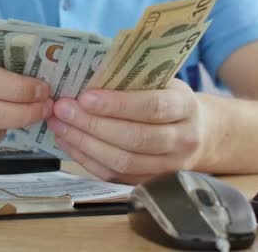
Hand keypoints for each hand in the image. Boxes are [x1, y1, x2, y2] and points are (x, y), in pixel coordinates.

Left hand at [47, 79, 204, 183]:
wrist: (197, 131)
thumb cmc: (168, 98)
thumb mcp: (160, 80)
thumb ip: (132, 78)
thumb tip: (86, 74)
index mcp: (186, 106)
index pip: (152, 107)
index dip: (117, 104)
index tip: (85, 97)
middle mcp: (183, 139)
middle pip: (135, 138)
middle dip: (93, 125)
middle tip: (63, 109)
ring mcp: (169, 166)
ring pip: (123, 162)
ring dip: (85, 144)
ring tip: (60, 125)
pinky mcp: (150, 182)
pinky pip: (114, 176)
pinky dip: (87, 160)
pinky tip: (69, 142)